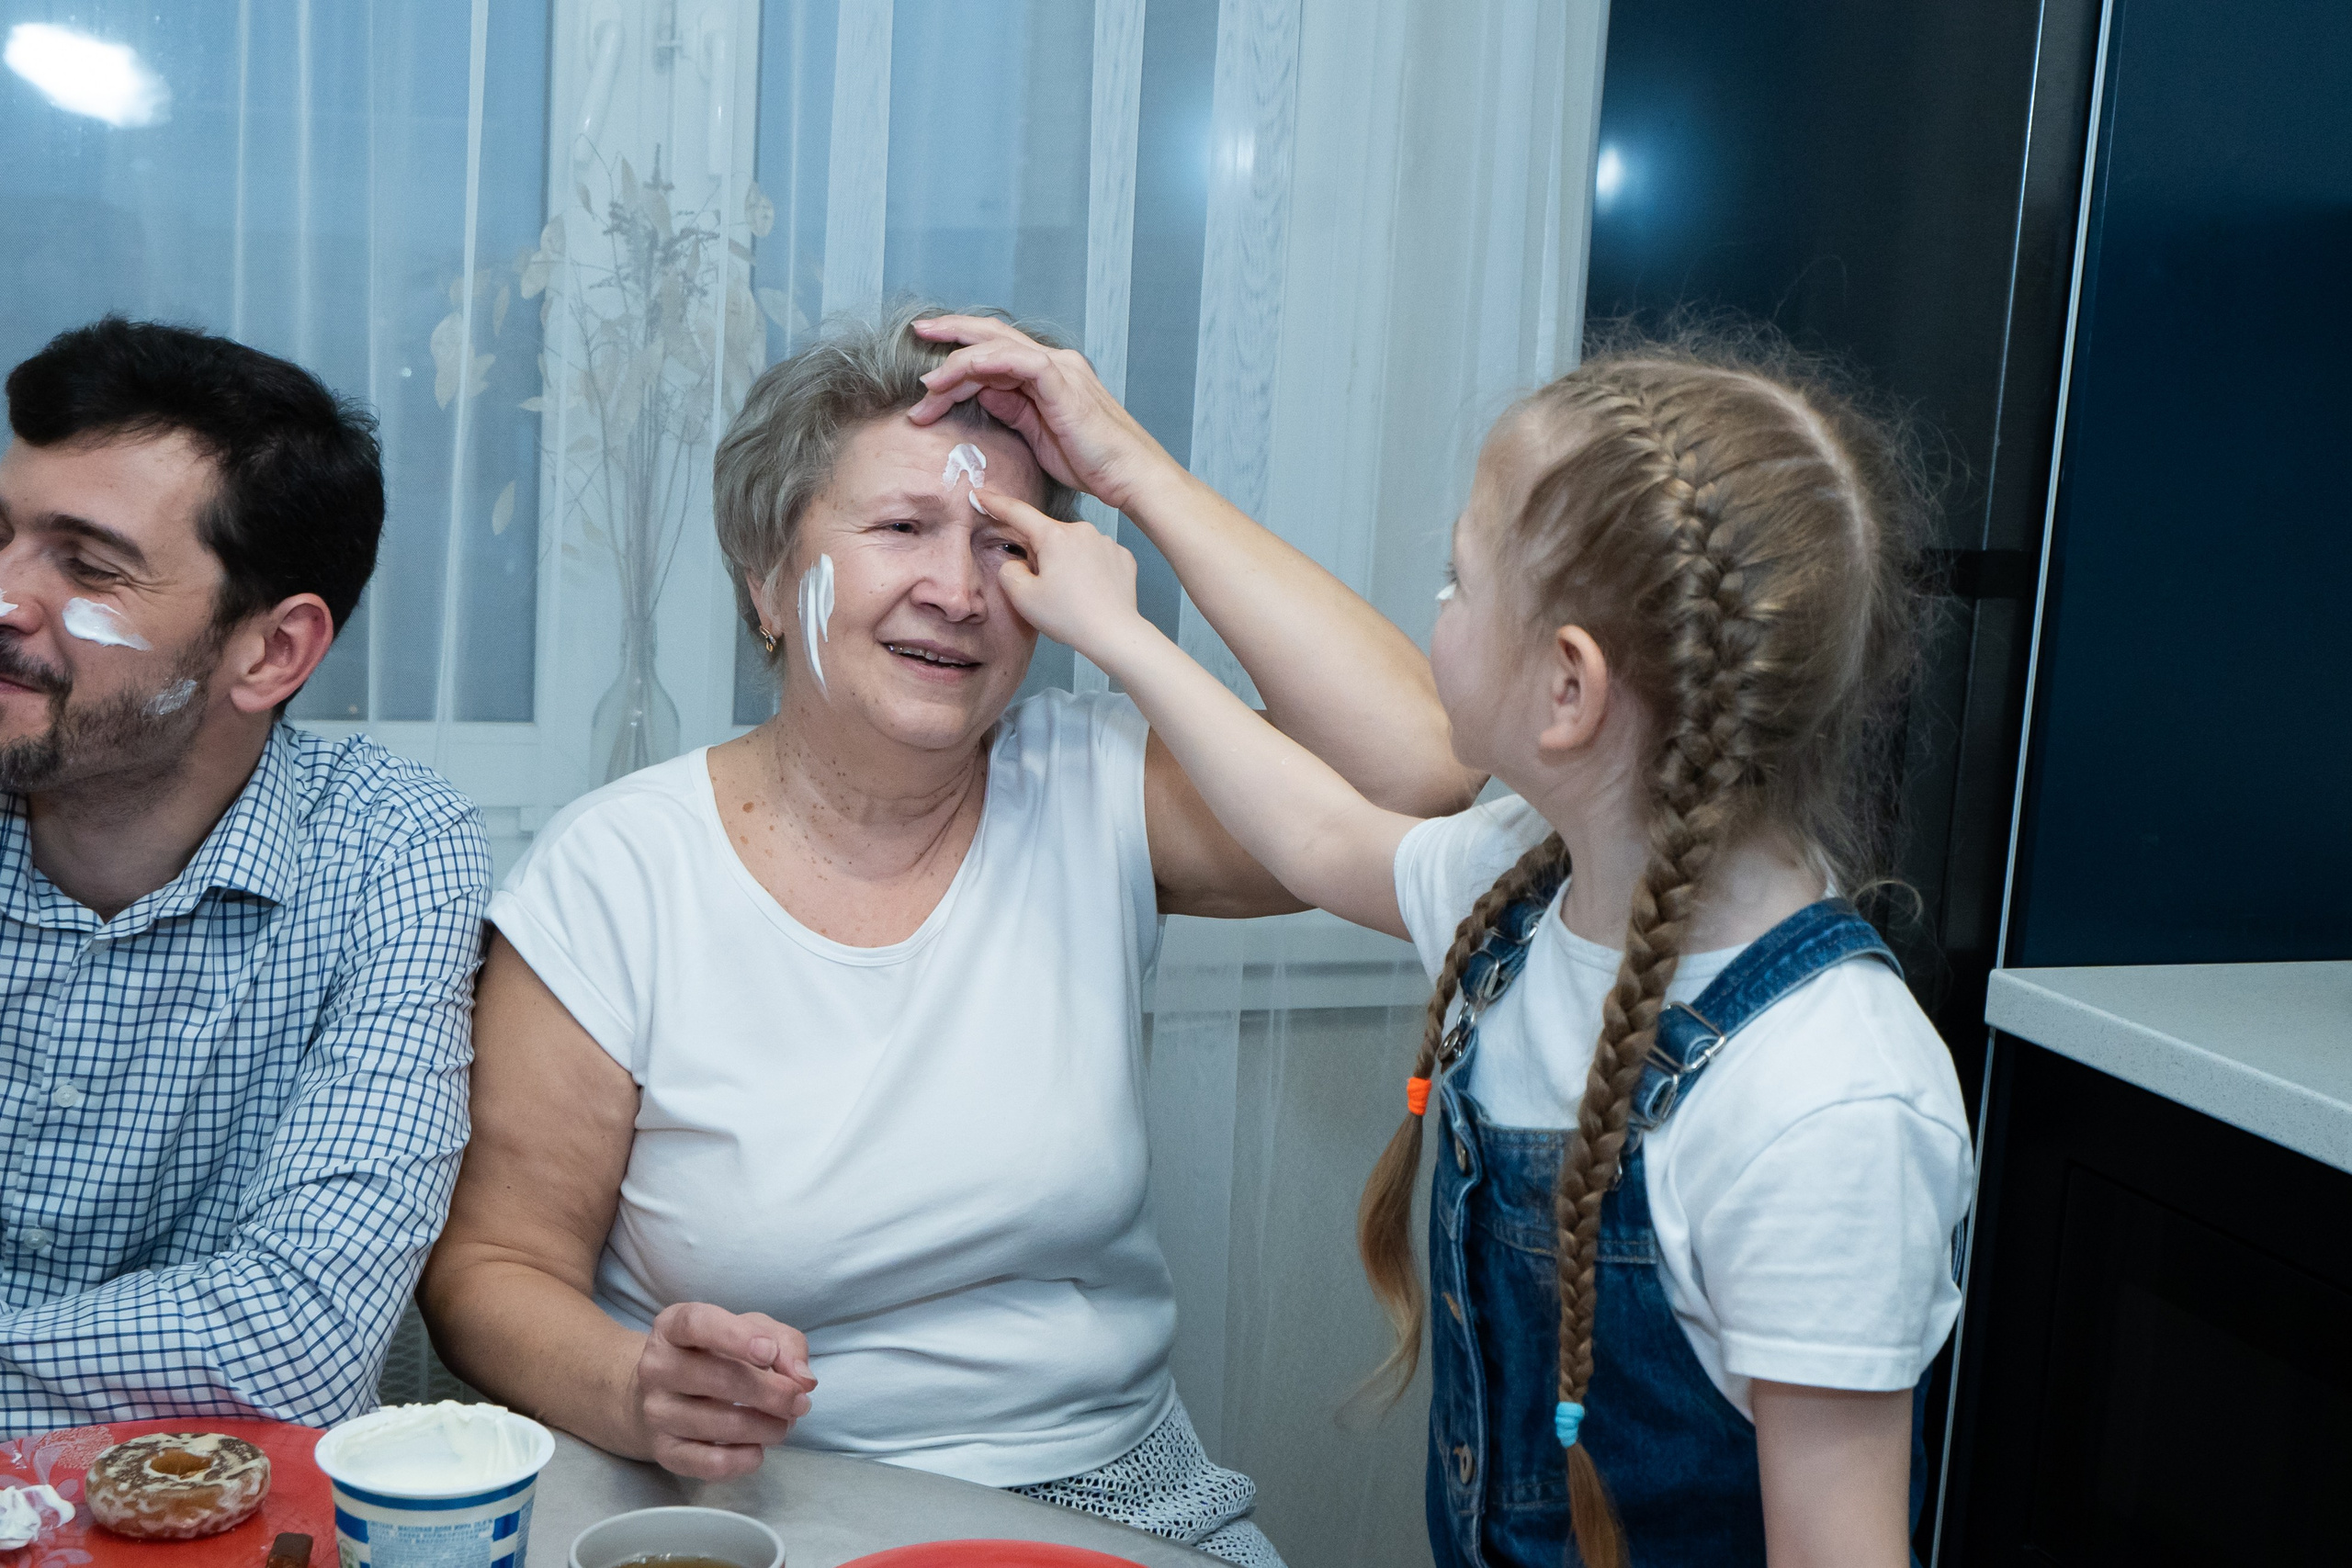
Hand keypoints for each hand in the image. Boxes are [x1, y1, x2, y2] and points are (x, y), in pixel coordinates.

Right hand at [626, 1302, 815, 1479]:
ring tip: (784, 1424)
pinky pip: (706, 1463)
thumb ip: (784, 1343)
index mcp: (673, 1326)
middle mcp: (656, 1366)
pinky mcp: (663, 1450)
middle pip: (716, 1378)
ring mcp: (656, 1411)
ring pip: (717, 1423)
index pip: (697, 1324)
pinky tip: (759, 1449)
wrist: (667, 1394)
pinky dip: (743, 1460)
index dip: (737, 1337)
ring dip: (766, 1428)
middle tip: (800, 1402)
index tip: (770, 1353)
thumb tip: (803, 1380)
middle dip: (771, 1393)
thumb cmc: (717, 1353)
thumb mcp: (752, 1331)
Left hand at [905, 315, 1182, 515]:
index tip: (927, 370)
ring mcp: (1058, 368)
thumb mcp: (1038, 436)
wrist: (1130, 476)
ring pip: (996, 345)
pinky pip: (1015, 359)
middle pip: (992, 335)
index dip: (958, 354)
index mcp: (1047, 374)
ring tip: (927, 385)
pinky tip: (956, 375)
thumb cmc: (1092, 463)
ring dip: (956, 362)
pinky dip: (982, 362)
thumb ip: (1012, 411)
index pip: (995, 352)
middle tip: (916, 332)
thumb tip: (981, 396)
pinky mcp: (1061, 381)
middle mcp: (1052, 362)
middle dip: (950, 332)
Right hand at [974, 488, 1148, 659]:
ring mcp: (1106, 542)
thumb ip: (1009, 571)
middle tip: (1046, 589)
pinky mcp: (1123, 556)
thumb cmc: (1069, 617)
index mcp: (1054, 536)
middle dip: (1042, 556)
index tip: (980, 495)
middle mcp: (1082, 530)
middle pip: (1049, 536)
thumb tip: (1018, 563)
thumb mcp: (1022, 597)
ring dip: (1067, 563)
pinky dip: (1090, 570)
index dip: (995, 503)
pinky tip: (1091, 592)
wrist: (1114, 635)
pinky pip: (1097, 557)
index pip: (1018, 513)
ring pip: (1074, 547)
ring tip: (1072, 595)